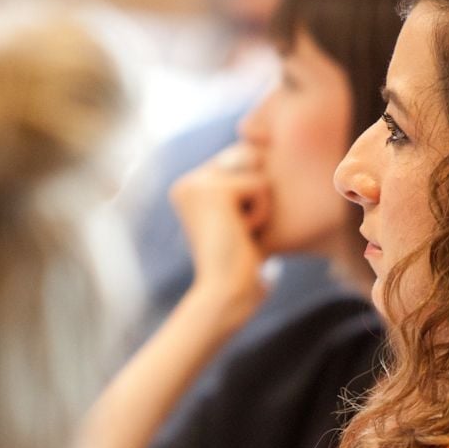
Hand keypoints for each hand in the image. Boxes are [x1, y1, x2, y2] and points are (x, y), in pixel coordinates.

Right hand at [169, 146, 270, 320]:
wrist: (225, 294)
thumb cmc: (239, 267)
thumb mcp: (241, 219)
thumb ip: (245, 186)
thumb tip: (261, 153)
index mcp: (187, 188)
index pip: (239, 163)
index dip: (251, 196)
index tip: (233, 231)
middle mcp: (187, 181)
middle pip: (247, 159)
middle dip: (255, 196)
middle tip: (237, 232)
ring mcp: (197, 183)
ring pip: (255, 171)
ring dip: (259, 206)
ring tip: (239, 232)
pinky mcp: (214, 190)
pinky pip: (260, 185)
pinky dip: (261, 214)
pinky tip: (241, 234)